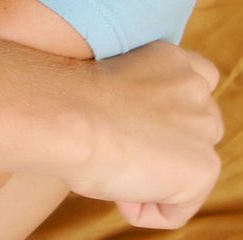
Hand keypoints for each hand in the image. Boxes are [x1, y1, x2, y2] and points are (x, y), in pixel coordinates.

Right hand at [69, 41, 222, 229]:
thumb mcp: (108, 85)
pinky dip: (147, 210)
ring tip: (113, 172)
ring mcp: (202, 125)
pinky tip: (118, 192)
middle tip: (116, 154)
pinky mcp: (203, 165)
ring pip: (189, 170)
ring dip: (154, 180)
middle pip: (199, 129)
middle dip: (166, 149)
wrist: (68, 112)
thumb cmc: (67, 98)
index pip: (199, 80)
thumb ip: (136, 102)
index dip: (173, 110)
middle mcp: (194, 86)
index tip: (134, 125)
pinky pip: (176, 208)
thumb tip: (128, 134)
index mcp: (170, 58)